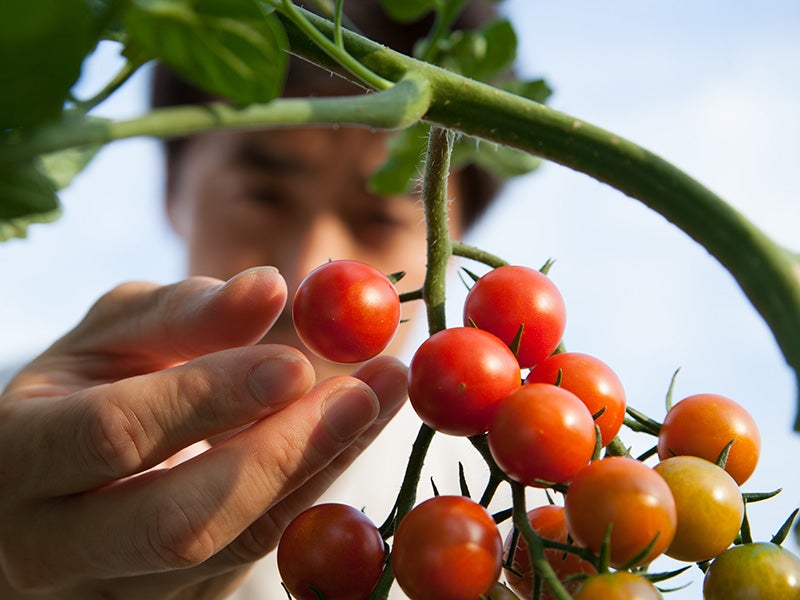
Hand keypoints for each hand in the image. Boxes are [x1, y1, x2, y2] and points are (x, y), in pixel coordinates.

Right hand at [0, 267, 407, 598]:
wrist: (56, 483)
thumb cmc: (82, 390)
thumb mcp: (111, 336)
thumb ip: (183, 313)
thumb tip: (269, 287)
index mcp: (21, 457)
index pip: (115, 433)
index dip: (209, 397)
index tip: (296, 361)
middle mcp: (55, 545)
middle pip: (179, 521)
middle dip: (282, 454)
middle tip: (363, 390)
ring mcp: (117, 591)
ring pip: (232, 547)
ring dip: (319, 469)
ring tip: (381, 395)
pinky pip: (258, 554)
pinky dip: (316, 490)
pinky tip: (355, 433)